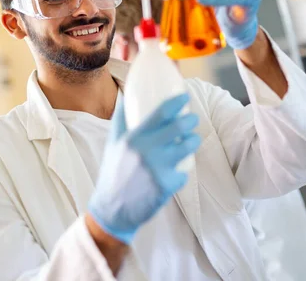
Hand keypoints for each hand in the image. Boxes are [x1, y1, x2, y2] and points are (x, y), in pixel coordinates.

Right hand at [88, 94, 200, 243]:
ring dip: (193, 141)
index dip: (177, 102)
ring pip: (187, 148)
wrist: (112, 208)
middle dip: (191, 121)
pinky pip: (183, 173)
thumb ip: (121, 120)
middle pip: (179, 128)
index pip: (161, 113)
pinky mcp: (166, 186)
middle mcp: (146, 151)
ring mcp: (158, 169)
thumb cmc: (114, 171)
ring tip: (192, 140)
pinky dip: (182, 172)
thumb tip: (126, 96)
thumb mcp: (113, 143)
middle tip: (192, 120)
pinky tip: (177, 171)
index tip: (185, 97)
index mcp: (133, 139)